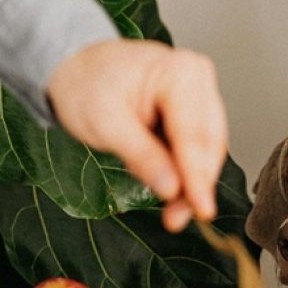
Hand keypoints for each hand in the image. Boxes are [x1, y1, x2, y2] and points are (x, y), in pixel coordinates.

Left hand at [47, 39, 227, 231]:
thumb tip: (172, 187)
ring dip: (194, 183)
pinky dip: (188, 172)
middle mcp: (197, 79)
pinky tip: (172, 187)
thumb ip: (141, 155)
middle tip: (178, 217)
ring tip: (173, 211)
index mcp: (179, 73)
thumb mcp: (105, 123)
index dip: (198, 178)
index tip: (201, 209)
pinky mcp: (195, 111)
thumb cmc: (86, 85)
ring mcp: (199, 94)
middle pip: (208, 144)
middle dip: (196, 185)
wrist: (78, 69)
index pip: (195, 136)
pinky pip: (200, 148)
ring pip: (209, 150)